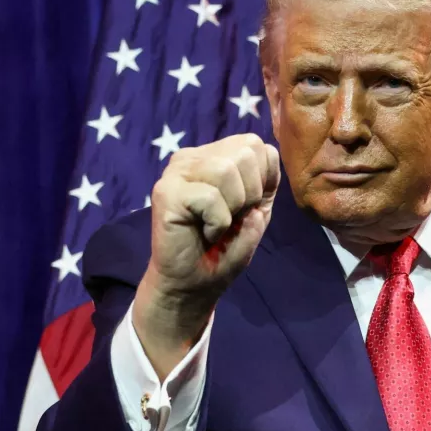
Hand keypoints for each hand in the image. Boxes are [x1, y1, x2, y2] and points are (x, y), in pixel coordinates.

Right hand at [134, 134, 280, 378]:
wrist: (194, 285)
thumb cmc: (224, 250)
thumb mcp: (257, 213)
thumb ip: (265, 182)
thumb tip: (265, 154)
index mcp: (217, 156)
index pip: (257, 145)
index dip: (264, 180)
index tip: (246, 207)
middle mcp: (195, 157)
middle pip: (246, 151)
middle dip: (250, 193)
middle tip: (231, 218)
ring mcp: (177, 172)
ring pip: (226, 170)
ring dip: (232, 208)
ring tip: (216, 225)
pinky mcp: (166, 191)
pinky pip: (210, 197)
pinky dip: (217, 223)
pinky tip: (204, 233)